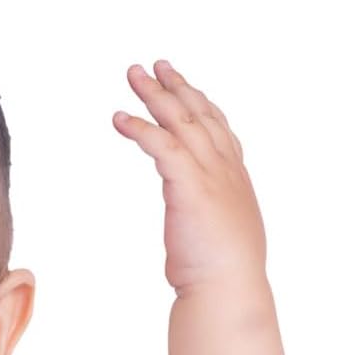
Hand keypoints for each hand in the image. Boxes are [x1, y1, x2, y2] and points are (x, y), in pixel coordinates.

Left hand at [113, 60, 267, 296]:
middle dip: (176, 87)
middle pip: (199, 115)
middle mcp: (226, 169)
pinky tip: (120, 118)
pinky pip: (162, 146)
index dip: (200, 105)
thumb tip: (196, 228)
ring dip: (155, 95)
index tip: (185, 87)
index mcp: (235, 180)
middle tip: (154, 66)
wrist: (228, 288)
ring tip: (133, 76)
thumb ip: (209, 221)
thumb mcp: (221, 238)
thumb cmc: (223, 275)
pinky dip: (140, 128)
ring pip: (180, 122)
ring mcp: (210, 175)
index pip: (218, 130)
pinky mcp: (189, 186)